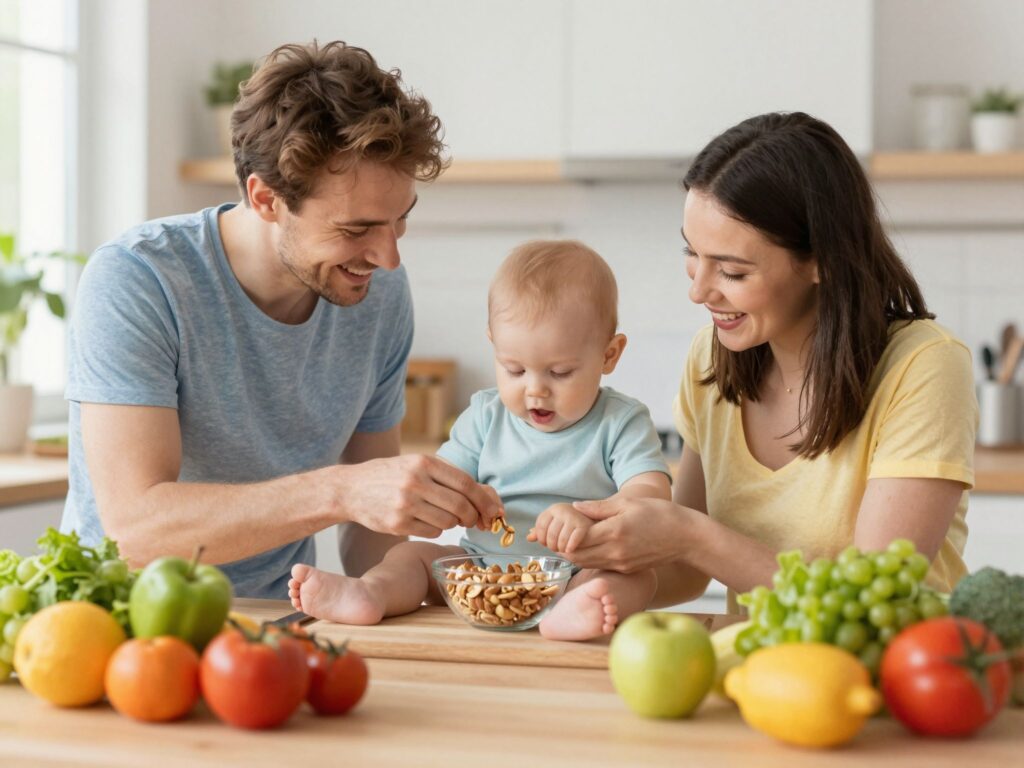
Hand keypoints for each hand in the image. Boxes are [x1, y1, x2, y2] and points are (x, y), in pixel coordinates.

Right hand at [336, 454, 502, 537]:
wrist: (351, 489)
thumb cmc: (392, 475)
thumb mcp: (418, 464)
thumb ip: (449, 476)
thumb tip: (488, 496)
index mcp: (424, 462)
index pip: (465, 483)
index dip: (484, 499)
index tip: (494, 510)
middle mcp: (415, 482)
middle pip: (460, 505)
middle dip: (474, 516)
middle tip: (474, 520)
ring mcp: (405, 504)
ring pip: (448, 521)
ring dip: (454, 523)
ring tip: (444, 516)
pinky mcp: (397, 524)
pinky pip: (431, 531)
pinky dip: (436, 529)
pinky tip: (427, 521)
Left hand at [527, 503, 592, 553]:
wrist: (596, 518)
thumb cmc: (574, 523)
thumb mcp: (557, 522)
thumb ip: (542, 529)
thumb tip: (529, 537)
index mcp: (554, 508)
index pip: (540, 527)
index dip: (541, 539)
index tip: (546, 544)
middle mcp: (562, 510)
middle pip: (549, 535)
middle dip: (552, 546)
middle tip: (557, 549)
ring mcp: (573, 516)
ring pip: (560, 540)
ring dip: (561, 549)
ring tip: (564, 550)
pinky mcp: (583, 525)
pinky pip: (572, 541)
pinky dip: (570, 548)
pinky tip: (570, 550)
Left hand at [568, 496, 690, 572]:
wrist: (686, 537)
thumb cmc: (659, 514)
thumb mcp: (629, 503)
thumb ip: (599, 507)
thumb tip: (575, 507)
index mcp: (614, 532)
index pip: (577, 539)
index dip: (564, 533)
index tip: (560, 524)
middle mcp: (615, 552)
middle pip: (578, 556)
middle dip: (565, 546)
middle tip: (560, 534)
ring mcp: (621, 564)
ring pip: (587, 563)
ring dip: (576, 554)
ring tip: (572, 540)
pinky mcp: (627, 569)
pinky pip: (601, 566)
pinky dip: (591, 558)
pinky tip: (591, 546)